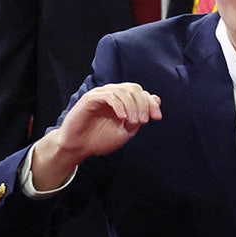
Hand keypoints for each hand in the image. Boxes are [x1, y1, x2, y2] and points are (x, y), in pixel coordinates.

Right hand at [31, 83, 161, 189]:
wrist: (78, 148)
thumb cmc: (99, 140)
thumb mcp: (125, 132)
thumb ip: (139, 118)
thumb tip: (156, 99)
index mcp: (122, 101)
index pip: (141, 93)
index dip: (151, 103)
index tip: (157, 117)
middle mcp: (113, 94)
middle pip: (134, 89)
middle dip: (143, 104)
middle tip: (143, 121)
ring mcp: (101, 94)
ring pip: (123, 90)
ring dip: (132, 106)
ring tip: (133, 122)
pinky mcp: (90, 98)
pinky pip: (109, 96)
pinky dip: (119, 105)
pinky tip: (122, 118)